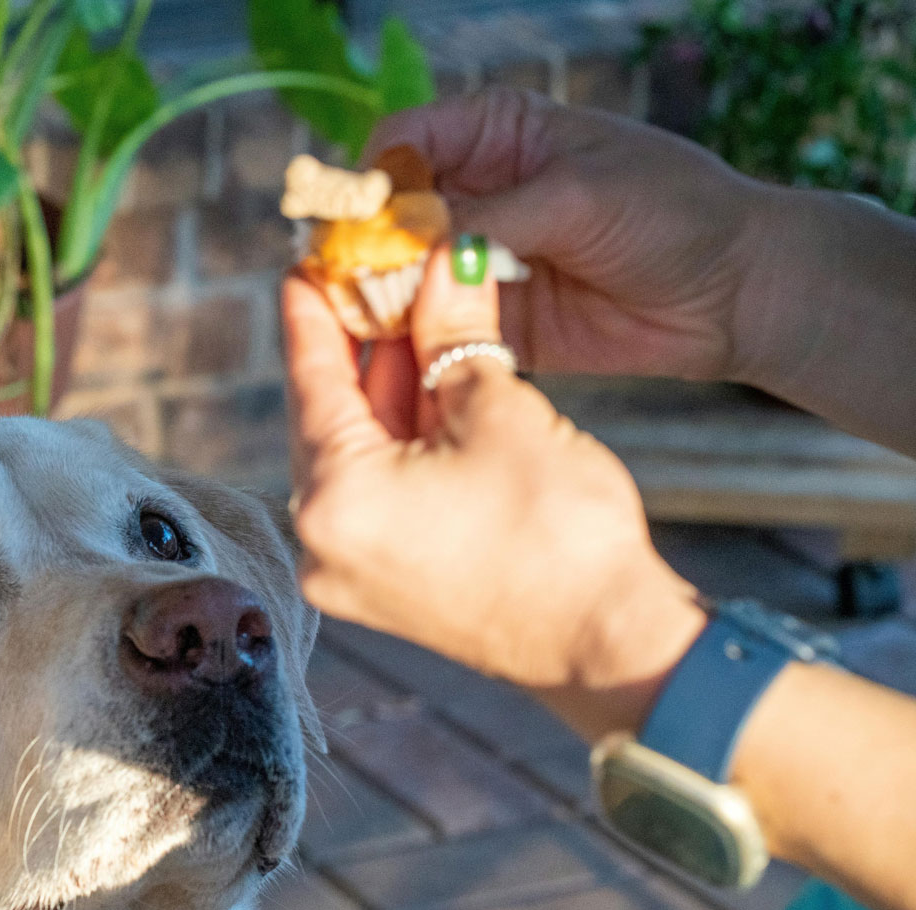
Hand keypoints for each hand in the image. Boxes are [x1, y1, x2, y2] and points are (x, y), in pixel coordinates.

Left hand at [284, 248, 705, 737]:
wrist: (609, 641)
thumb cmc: (557, 531)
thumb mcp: (498, 407)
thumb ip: (452, 331)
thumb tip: (440, 263)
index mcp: (333, 496)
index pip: (309, 380)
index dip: (313, 312)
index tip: (306, 264)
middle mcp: (321, 540)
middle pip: (329, 416)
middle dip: (362, 346)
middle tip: (377, 280)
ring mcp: (349, 570)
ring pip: (358, 452)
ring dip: (389, 389)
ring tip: (417, 319)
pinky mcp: (383, 585)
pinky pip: (377, 492)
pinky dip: (401, 441)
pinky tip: (431, 387)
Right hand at [366, 88, 774, 383]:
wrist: (737, 291)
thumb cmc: (673, 213)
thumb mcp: (577, 196)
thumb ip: (489, 216)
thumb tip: (404, 243)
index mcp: (496, 133)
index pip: (402, 144)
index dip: (372, 181)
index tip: (358, 223)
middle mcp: (477, 192)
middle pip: (388, 215)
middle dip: (363, 248)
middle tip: (346, 284)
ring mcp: (479, 260)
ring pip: (399, 276)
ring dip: (378, 299)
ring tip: (368, 323)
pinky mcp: (491, 321)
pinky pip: (433, 328)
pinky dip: (411, 342)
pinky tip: (399, 353)